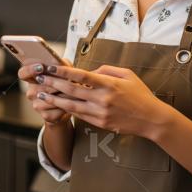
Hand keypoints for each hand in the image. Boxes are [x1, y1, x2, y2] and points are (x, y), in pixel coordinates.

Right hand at [18, 63, 70, 125]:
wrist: (69, 104)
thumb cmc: (65, 83)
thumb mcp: (63, 70)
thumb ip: (59, 64)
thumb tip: (57, 61)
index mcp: (32, 79)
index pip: (22, 73)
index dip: (30, 70)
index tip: (41, 67)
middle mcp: (31, 92)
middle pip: (38, 87)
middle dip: (54, 83)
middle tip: (67, 80)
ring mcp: (36, 104)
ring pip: (48, 98)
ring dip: (62, 94)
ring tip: (73, 91)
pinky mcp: (45, 115)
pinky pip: (55, 109)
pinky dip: (64, 105)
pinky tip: (70, 102)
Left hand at [36, 64, 173, 139]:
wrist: (151, 119)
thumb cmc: (140, 94)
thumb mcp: (127, 74)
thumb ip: (106, 70)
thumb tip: (89, 71)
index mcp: (108, 84)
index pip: (80, 76)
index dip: (62, 71)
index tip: (50, 67)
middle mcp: (102, 99)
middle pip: (71, 91)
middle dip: (53, 84)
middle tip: (39, 79)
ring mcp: (100, 113)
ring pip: (72, 106)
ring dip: (55, 100)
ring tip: (42, 95)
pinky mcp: (100, 124)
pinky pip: (80, 116)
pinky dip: (67, 110)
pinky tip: (58, 105)